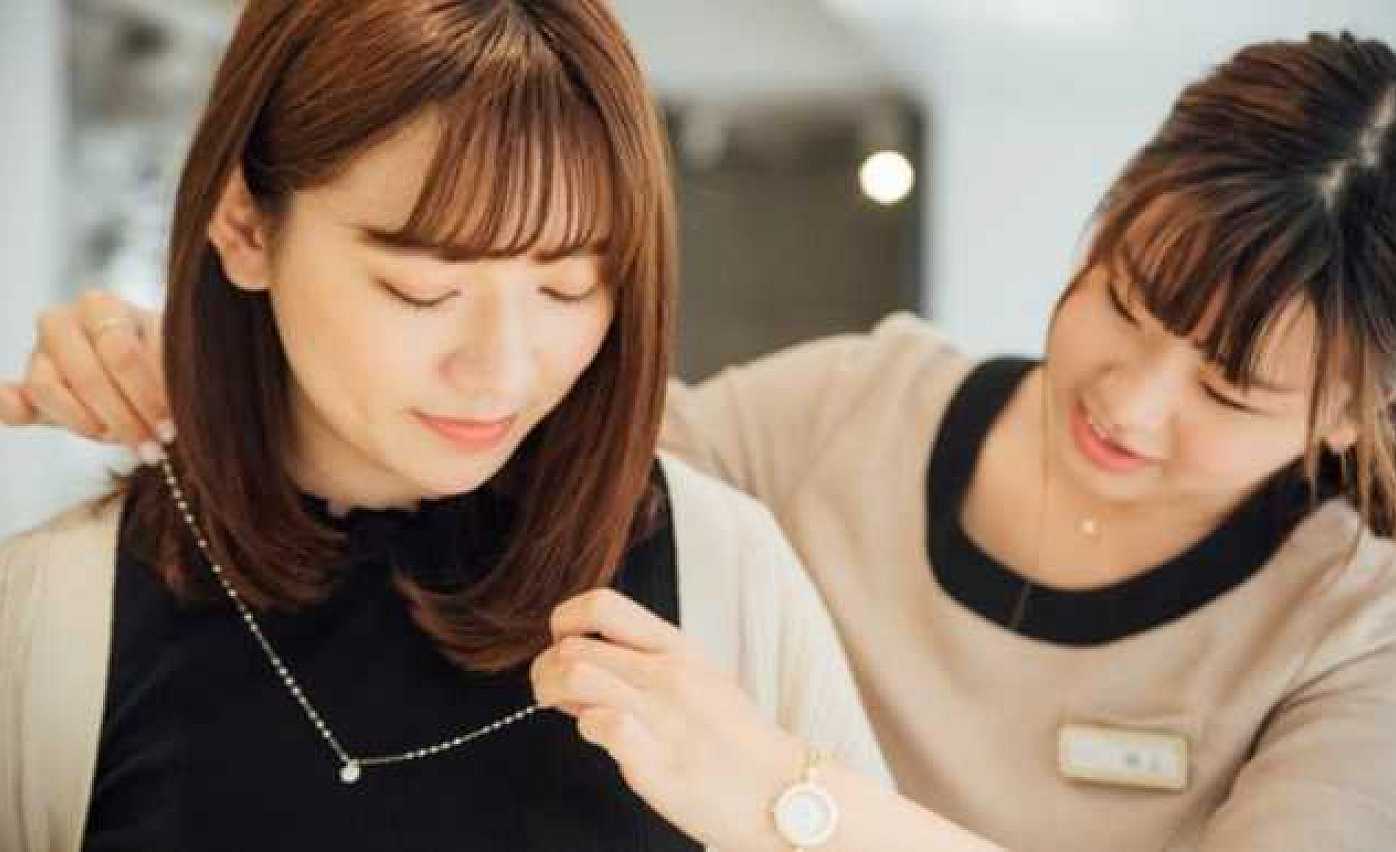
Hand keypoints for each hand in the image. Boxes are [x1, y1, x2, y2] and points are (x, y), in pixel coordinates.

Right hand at [0, 289, 170, 462]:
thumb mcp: (172, 359)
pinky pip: (13, 401)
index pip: (119, 353)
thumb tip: (176, 391)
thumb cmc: (159, 361)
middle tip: (153, 445)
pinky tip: (11, 405)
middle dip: (124, 418)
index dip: (146, 396)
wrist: (143, 376)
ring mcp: (40, 354)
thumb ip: (169, 368)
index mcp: (102, 307)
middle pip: (87, 375)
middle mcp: (64, 322)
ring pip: (48, 388)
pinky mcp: (27, 388)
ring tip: (121, 441)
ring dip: (87, 424)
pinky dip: (9, 406)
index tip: (170, 427)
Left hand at [531, 588, 804, 851]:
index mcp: (678, 648)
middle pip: (572, 645)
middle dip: (545, 669)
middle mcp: (667, 673)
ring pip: (574, 674)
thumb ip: (648, 666)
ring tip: (564, 711)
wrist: (779, 791)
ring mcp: (661, 713)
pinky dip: (587, 731)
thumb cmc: (736, 741)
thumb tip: (588, 663)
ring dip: (552, 693)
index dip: (565, 620)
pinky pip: (598, 725)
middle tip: (550, 692)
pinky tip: (603, 740)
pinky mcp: (654, 758)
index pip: (602, 605)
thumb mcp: (701, 680)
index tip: (561, 643)